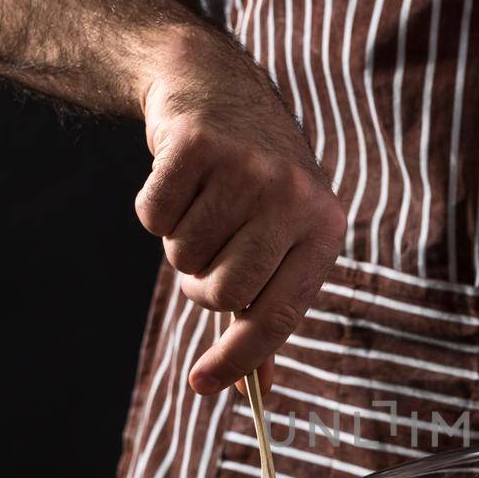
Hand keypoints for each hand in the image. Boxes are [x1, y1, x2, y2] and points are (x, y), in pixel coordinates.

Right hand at [135, 28, 345, 395]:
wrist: (216, 88)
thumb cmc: (249, 183)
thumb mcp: (277, 238)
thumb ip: (267, 309)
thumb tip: (258, 389)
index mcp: (325, 228)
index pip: (280, 314)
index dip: (241, 357)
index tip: (204, 386)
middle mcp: (294, 198)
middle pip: (225, 293)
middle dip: (201, 285)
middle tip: (206, 251)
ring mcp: (248, 169)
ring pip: (184, 257)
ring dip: (178, 241)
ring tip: (201, 202)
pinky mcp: (198, 146)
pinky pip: (153, 218)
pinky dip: (153, 208)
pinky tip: (179, 176)